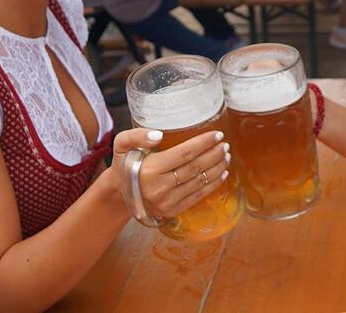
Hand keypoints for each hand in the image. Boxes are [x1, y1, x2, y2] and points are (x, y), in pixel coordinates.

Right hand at [112, 127, 229, 218]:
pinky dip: (213, 184)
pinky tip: (222, 173)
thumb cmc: (125, 164)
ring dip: (217, 168)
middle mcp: (160, 188)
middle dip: (214, 154)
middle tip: (224, 144)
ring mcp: (168, 201)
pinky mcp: (173, 210)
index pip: (185, 153)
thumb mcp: (122, 144)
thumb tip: (158, 135)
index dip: (204, 143)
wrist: (120, 192)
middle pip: (196, 167)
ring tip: (225, 156)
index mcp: (150, 169)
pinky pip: (198, 196)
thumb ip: (136, 136)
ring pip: (200, 182)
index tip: (217, 134)